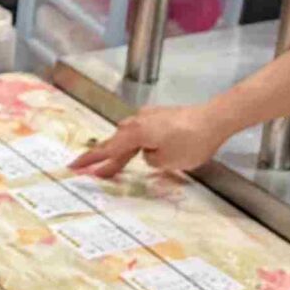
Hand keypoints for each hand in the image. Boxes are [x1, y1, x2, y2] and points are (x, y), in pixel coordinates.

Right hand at [68, 104, 225, 178]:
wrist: (215, 119)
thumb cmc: (191, 141)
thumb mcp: (167, 161)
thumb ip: (151, 160)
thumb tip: (149, 154)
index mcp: (135, 133)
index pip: (107, 149)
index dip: (90, 160)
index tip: (73, 166)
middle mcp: (138, 122)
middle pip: (117, 142)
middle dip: (107, 159)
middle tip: (97, 174)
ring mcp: (150, 116)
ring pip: (131, 136)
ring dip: (125, 151)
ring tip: (120, 165)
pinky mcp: (162, 116)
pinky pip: (144, 131)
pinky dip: (141, 142)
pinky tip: (148, 149)